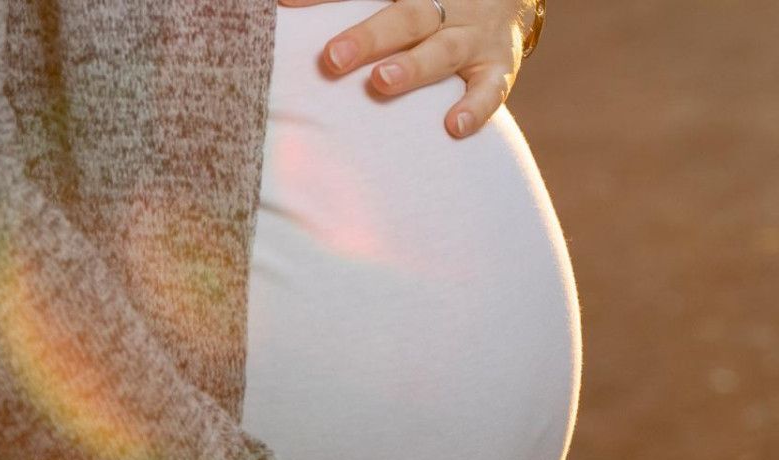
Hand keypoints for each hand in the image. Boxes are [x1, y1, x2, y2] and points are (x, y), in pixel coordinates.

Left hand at [280, 0, 536, 138]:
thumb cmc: (426, 2)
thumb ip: (342, 2)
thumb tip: (279, 6)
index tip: (285, 6)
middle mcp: (444, 5)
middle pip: (406, 17)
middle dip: (368, 37)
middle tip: (332, 58)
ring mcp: (473, 36)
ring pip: (444, 50)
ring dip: (414, 68)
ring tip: (382, 82)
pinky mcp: (499, 66)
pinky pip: (492, 88)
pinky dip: (476, 107)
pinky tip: (453, 128)